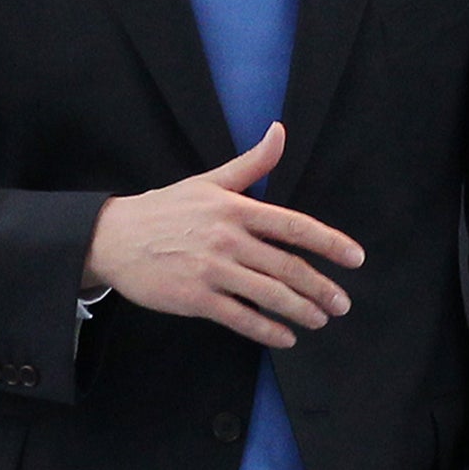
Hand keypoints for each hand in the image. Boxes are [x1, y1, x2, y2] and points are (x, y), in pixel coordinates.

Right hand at [83, 123, 361, 347]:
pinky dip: (267, 331)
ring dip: (301, 310)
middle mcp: (228, 239)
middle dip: (322, 288)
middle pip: (287, 267)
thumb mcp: (210, 181)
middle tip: (343, 304)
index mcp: (236, 209)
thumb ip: (252, 163)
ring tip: (320, 319)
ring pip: (268, 295)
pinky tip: (286, 338)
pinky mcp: (194, 298)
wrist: (112, 237)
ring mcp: (211, 270)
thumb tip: (279, 131)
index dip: (330, 243)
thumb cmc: (166, 208)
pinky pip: (239, 318)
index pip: (295, 226)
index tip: (355, 259)